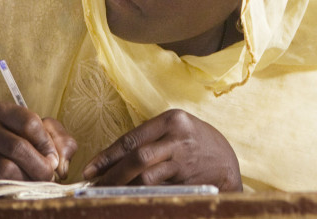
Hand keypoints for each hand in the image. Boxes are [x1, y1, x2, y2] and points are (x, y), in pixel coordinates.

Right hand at [0, 102, 76, 180]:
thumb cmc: (27, 142)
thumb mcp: (47, 134)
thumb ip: (60, 141)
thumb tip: (59, 164)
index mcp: (3, 111)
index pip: (29, 123)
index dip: (46, 143)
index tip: (54, 159)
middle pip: (17, 146)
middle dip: (39, 165)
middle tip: (50, 175)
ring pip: (6, 168)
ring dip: (28, 178)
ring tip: (38, 182)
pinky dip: (15, 186)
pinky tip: (23, 185)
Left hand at [82, 108, 241, 190]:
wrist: (227, 164)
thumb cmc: (197, 145)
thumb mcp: (178, 131)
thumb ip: (152, 138)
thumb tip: (114, 157)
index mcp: (173, 120)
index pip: (132, 138)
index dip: (107, 156)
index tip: (90, 168)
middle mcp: (178, 137)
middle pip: (137, 158)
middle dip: (111, 174)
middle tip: (94, 184)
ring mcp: (184, 160)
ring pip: (146, 177)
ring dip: (123, 187)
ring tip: (107, 193)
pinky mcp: (188, 180)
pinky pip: (157, 189)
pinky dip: (140, 194)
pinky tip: (128, 197)